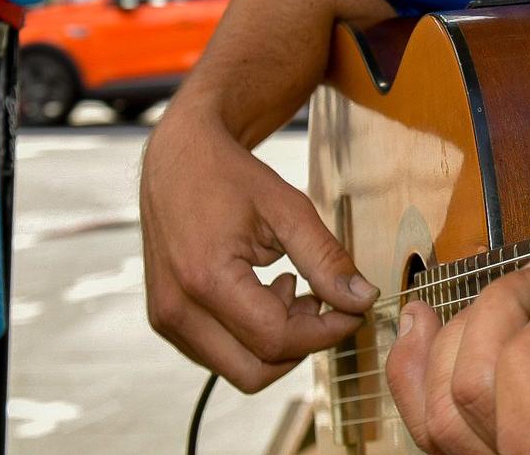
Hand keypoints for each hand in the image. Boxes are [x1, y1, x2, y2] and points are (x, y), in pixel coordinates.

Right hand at [140, 101, 376, 391]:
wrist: (178, 159)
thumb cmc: (232, 177)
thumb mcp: (288, 208)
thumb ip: (325, 258)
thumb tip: (362, 300)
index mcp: (205, 279)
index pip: (276, 338)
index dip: (325, 332)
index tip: (355, 310)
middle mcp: (177, 310)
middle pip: (255, 371)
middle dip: (301, 345)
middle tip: (322, 302)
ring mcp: (167, 319)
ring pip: (238, 369)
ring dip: (277, 342)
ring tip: (293, 288)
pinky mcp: (166, 320)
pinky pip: (219, 354)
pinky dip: (252, 336)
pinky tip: (265, 292)